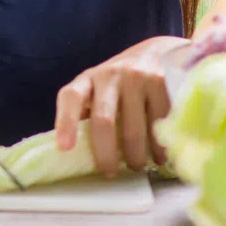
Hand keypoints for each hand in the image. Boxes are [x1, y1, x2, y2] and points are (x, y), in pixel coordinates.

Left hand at [53, 36, 186, 177]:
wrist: (154, 52)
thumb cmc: (118, 82)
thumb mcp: (97, 90)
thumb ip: (87, 113)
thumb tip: (75, 154)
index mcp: (87, 80)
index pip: (71, 98)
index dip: (65, 123)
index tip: (64, 148)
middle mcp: (110, 75)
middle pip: (104, 121)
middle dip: (107, 155)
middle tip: (111, 173)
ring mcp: (136, 77)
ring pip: (134, 128)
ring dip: (136, 156)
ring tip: (137, 166)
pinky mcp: (160, 82)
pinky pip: (159, 123)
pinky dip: (159, 147)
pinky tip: (159, 156)